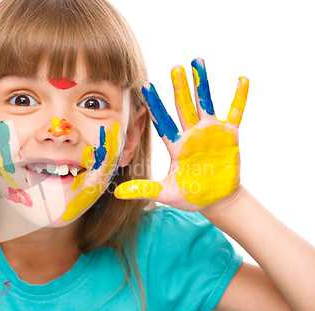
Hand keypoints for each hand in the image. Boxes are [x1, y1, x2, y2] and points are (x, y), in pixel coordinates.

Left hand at [114, 58, 248, 211]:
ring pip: (205, 103)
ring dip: (202, 84)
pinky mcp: (229, 136)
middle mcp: (191, 134)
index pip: (162, 121)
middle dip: (179, 87)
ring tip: (198, 62)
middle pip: (183, 106)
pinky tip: (242, 79)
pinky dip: (239, 97)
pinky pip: (235, 113)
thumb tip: (117, 193)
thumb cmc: (190, 195)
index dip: (154, 105)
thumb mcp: (165, 193)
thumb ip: (143, 189)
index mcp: (175, 145)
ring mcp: (211, 133)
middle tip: (174, 67)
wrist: (216, 200)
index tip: (145, 86)